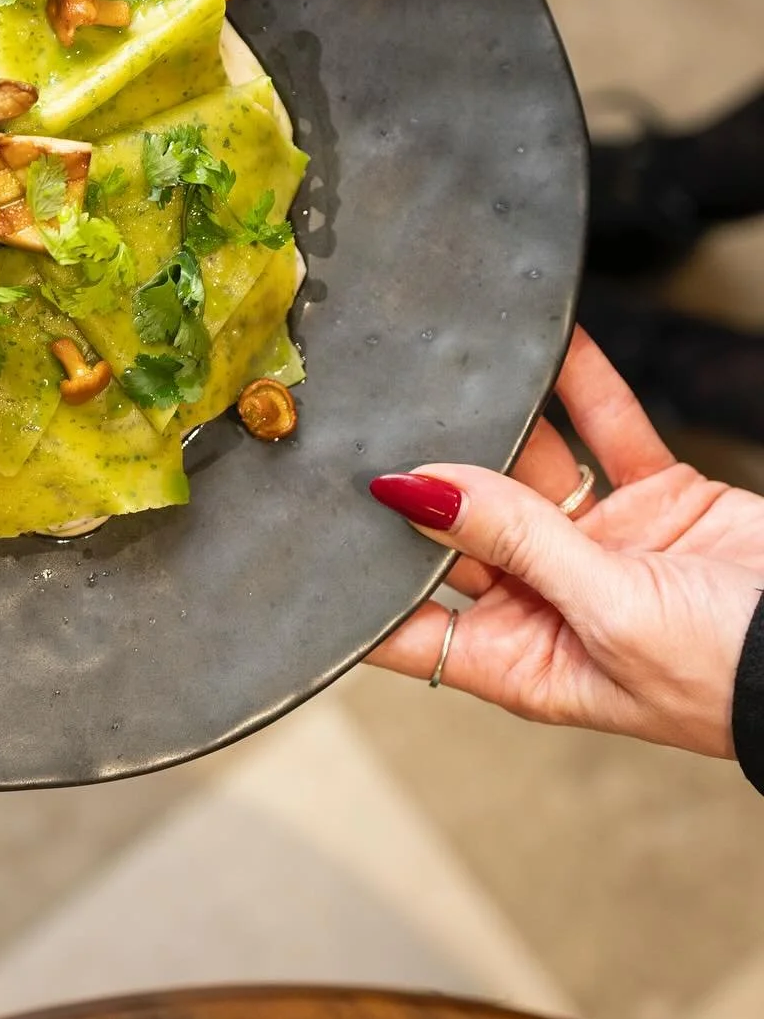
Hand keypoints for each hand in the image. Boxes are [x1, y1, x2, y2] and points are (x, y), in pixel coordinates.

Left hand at [367, 328, 763, 757]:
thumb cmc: (730, 677)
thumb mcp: (607, 614)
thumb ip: (515, 542)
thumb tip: (418, 491)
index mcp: (520, 661)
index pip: (408, 627)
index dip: (353, 587)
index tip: (298, 536)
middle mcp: (547, 604)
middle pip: (456, 533)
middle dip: (417, 482)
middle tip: (357, 424)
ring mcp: (601, 549)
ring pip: (526, 469)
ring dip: (491, 421)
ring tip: (436, 366)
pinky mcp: (657, 499)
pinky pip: (604, 429)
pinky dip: (578, 384)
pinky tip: (543, 341)